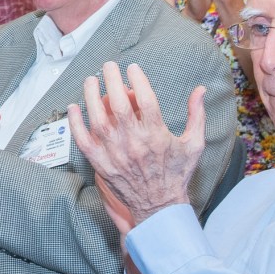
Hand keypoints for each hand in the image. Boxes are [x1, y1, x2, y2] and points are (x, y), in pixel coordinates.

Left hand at [66, 62, 205, 228]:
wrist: (159, 207)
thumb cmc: (176, 174)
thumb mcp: (193, 144)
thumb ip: (197, 115)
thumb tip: (200, 90)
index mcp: (156, 136)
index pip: (145, 99)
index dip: (138, 79)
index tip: (133, 68)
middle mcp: (134, 143)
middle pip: (118, 104)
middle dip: (112, 80)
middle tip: (109, 66)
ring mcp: (115, 154)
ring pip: (98, 119)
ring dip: (91, 96)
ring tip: (91, 80)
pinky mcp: (101, 164)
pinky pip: (83, 140)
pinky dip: (76, 123)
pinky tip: (73, 108)